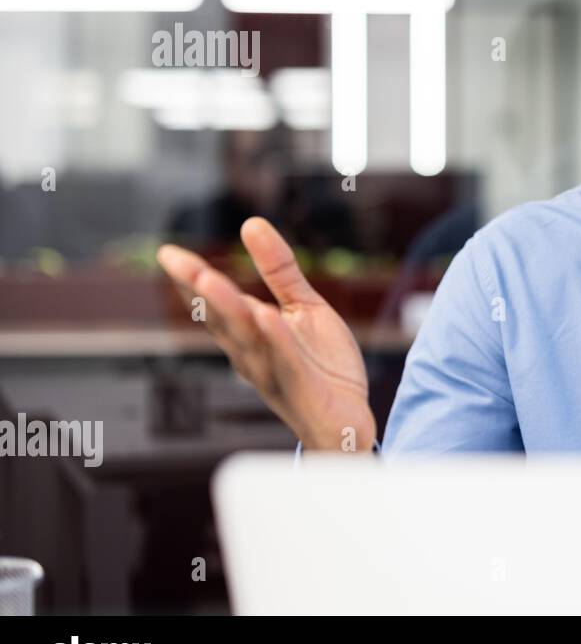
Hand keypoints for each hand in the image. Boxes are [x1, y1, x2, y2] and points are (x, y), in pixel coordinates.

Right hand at [156, 217, 374, 452]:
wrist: (348, 419)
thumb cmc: (321, 367)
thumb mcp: (303, 307)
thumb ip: (279, 270)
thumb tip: (251, 223)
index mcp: (249, 335)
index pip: (214, 304)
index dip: (191, 280)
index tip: (168, 253)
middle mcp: (252, 355)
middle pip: (222, 318)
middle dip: (201, 290)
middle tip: (176, 262)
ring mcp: (273, 372)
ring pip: (247, 338)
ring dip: (228, 310)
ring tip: (208, 280)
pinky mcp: (299, 388)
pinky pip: (285, 361)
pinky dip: (274, 340)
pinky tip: (266, 317)